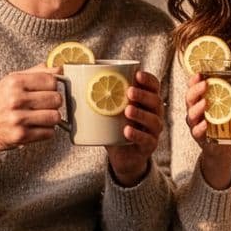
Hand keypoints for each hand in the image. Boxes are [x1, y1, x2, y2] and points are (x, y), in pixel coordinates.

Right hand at [0, 65, 62, 156]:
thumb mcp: (11, 81)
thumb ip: (36, 72)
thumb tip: (60, 68)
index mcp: (14, 82)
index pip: (51, 80)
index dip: (53, 86)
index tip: (48, 90)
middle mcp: (15, 99)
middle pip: (56, 99)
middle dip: (54, 103)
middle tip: (45, 105)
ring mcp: (18, 119)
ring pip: (55, 117)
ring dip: (51, 119)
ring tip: (41, 117)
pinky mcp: (21, 136)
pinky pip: (49, 133)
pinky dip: (46, 131)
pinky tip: (35, 127)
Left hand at [106, 70, 165, 185]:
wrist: (124, 156)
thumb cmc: (117, 127)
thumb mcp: (111, 111)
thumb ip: (102, 97)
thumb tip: (76, 80)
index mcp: (148, 101)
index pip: (154, 86)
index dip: (148, 79)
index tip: (137, 74)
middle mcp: (155, 114)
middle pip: (155, 101)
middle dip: (143, 95)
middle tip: (129, 91)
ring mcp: (154, 131)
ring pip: (153, 121)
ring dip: (141, 114)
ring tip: (127, 110)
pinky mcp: (149, 146)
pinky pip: (147, 140)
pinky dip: (137, 134)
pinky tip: (127, 131)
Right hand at [183, 72, 230, 188]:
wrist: (221, 148)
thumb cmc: (224, 124)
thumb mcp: (226, 107)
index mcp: (199, 102)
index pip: (193, 88)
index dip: (193, 81)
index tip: (199, 74)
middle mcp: (194, 112)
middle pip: (189, 99)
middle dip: (195, 91)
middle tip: (204, 84)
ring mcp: (195, 125)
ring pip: (190, 115)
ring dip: (197, 108)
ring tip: (205, 103)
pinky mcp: (200, 138)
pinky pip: (196, 132)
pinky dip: (200, 128)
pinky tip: (205, 124)